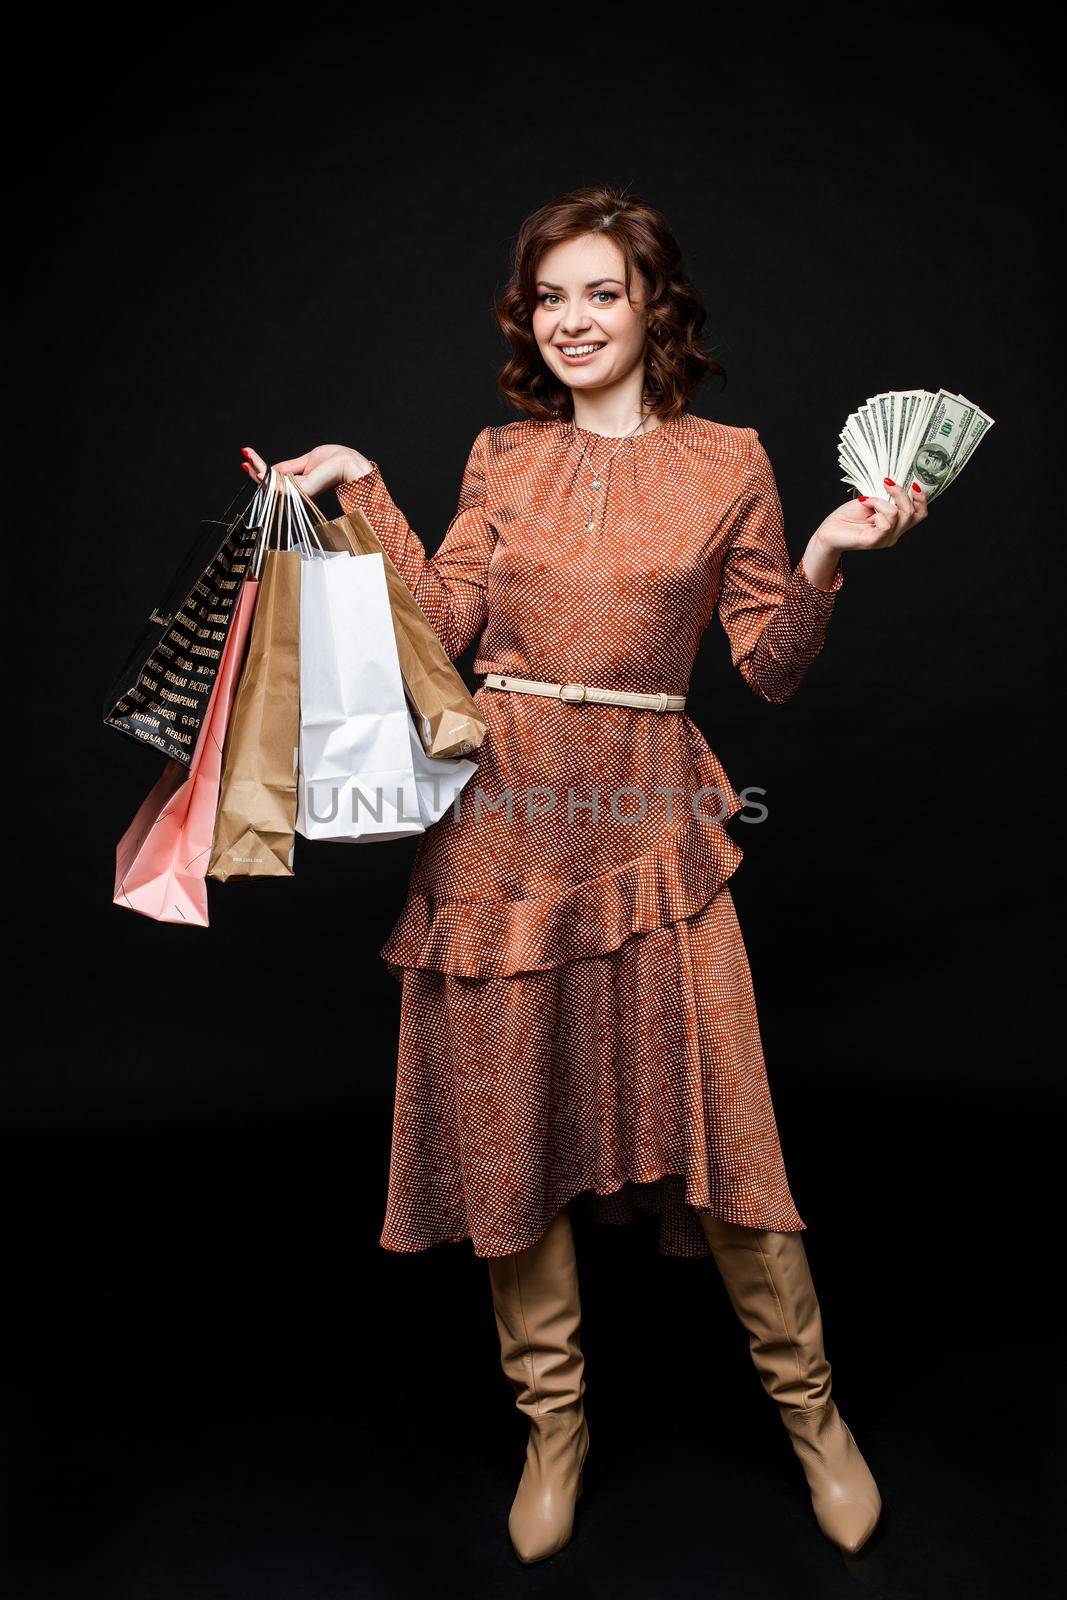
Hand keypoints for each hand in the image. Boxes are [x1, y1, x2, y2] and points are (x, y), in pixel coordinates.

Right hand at [239, 443, 373, 497]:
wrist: (351, 465)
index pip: (279, 478)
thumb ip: (290, 467)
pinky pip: (282, 482)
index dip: (263, 471)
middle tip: (244, 458)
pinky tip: (258, 466)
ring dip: (259, 470)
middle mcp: (301, 488)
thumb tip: (272, 470)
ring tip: (248, 458)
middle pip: (273, 483)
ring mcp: (302, 490)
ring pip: (274, 483)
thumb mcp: (310, 460)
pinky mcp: (304, 488)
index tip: (248, 459)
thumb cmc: (338, 461)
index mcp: (303, 482)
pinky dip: (268, 473)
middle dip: (257, 470)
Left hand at [813, 477, 928, 555]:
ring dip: (882, 500)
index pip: (919, 515)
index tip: (914, 484)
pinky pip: (886, 522)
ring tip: (867, 500)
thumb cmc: (848, 516)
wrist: (828, 530)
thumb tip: (897, 484)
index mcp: (896, 526)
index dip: (922, 499)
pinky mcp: (874, 541)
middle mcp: (893, 535)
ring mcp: (884, 539)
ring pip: (898, 515)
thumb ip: (887, 497)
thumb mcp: (872, 501)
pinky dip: (876, 506)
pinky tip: (865, 505)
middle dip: (901, 493)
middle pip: (912, 513)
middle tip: (886, 482)